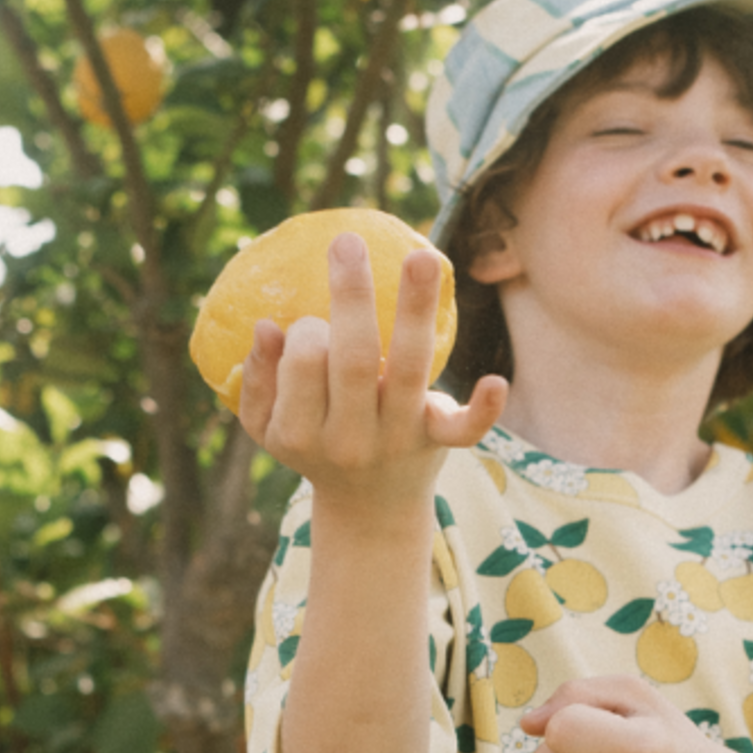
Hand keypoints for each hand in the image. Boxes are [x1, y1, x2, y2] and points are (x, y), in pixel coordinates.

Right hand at [238, 232, 505, 516]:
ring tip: (421, 256)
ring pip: (409, 368)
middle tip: (346, 242)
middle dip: (351, 298)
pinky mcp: (439, 441)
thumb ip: (258, 380)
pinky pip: (464, 430)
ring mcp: (398, 440)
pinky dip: (483, 409)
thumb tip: (266, 326)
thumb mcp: (268, 427)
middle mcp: (350, 439)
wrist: (370, 509)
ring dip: (416, 309)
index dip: (306, 331)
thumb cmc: (314, 447)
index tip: (311, 323)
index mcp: (301, 432)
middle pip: (354, 359)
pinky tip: (494, 381)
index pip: (304, 363)